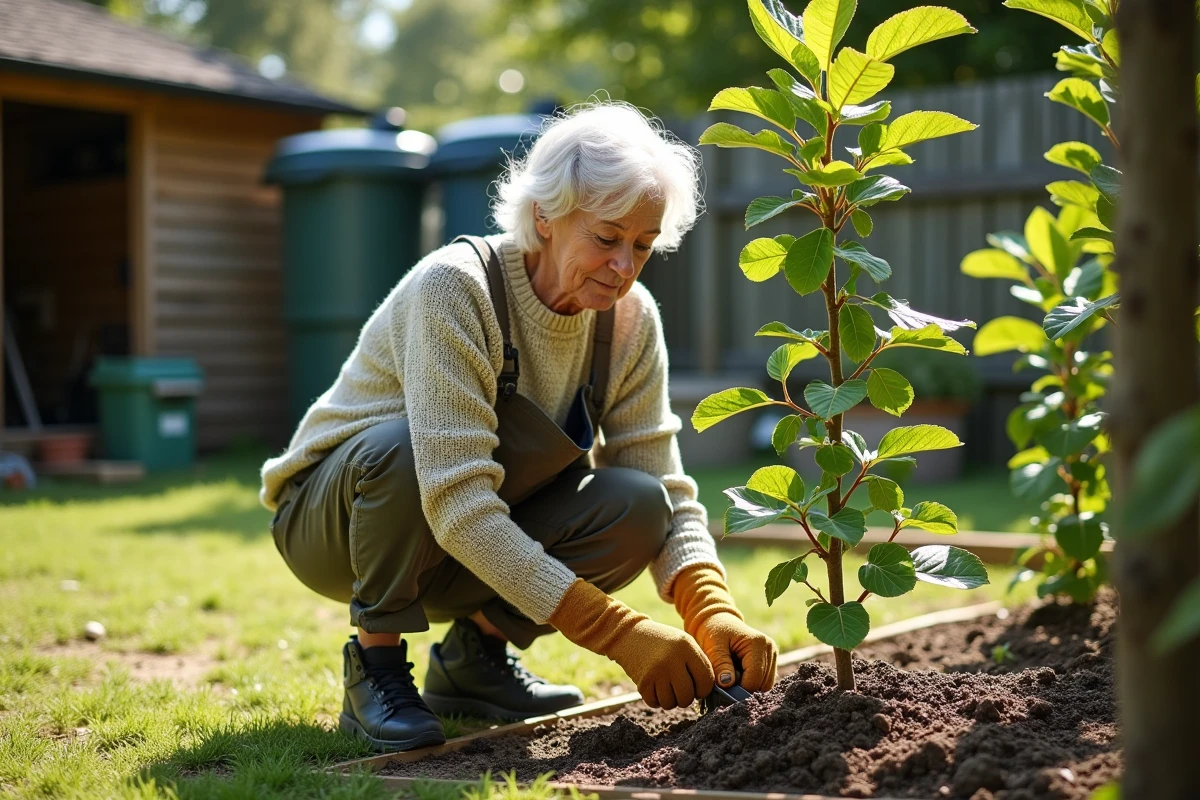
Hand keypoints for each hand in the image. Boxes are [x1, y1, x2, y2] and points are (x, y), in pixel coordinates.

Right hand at [609, 616, 714, 707]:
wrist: (630, 635)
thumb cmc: (662, 642)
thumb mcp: (684, 643)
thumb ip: (698, 663)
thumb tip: (709, 691)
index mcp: (686, 648)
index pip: (706, 680)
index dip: (703, 689)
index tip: (697, 687)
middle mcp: (672, 660)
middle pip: (687, 696)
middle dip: (685, 697)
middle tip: (679, 688)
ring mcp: (656, 672)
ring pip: (671, 703)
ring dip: (670, 699)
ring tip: (666, 685)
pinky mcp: (643, 682)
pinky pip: (655, 703)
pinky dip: (656, 699)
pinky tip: (655, 686)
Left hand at [671, 563, 777, 691]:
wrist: (718, 621)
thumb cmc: (713, 631)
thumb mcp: (713, 646)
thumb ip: (720, 664)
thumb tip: (727, 684)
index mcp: (758, 643)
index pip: (754, 679)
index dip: (738, 688)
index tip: (723, 685)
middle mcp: (770, 648)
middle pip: (762, 684)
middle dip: (743, 687)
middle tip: (727, 678)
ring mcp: (772, 654)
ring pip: (765, 685)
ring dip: (748, 685)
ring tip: (733, 673)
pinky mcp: (770, 660)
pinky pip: (764, 681)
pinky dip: (751, 682)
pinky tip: (739, 672)